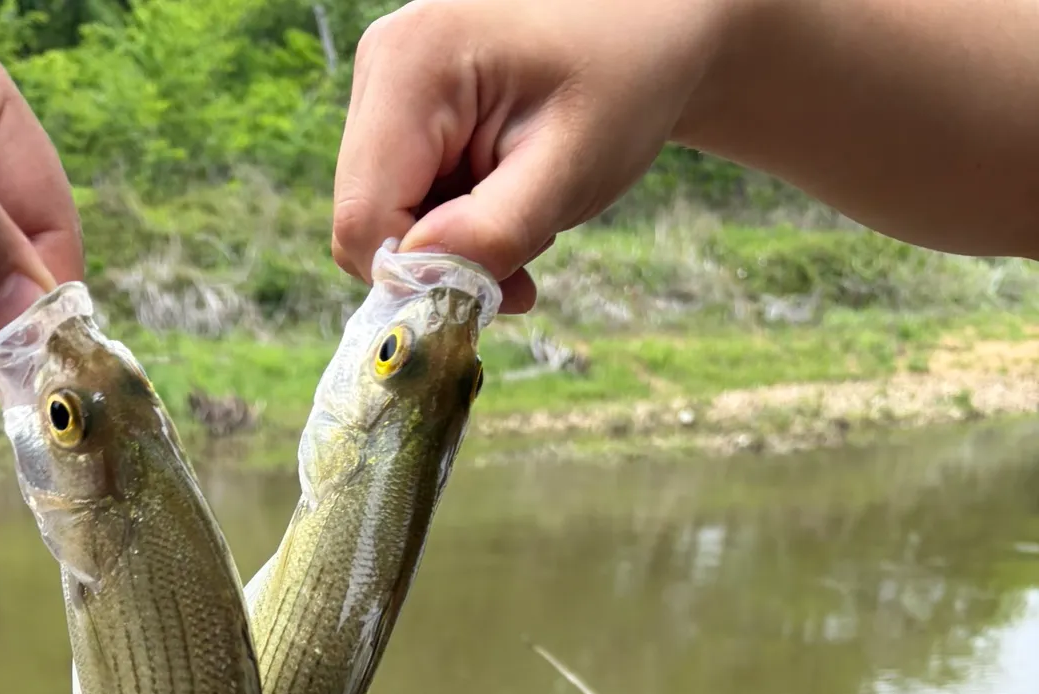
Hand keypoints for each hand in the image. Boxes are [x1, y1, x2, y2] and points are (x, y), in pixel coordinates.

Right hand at [334, 0, 1038, 309]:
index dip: (410, 284)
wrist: (699, 3)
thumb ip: (483, 236)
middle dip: (438, 266)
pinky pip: (419, 201)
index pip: (358, 223)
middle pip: (368, 223)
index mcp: (410, 68)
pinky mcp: (429, 108)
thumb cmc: (649, 63)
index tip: (485, 300)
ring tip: (536, 240)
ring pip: (392, 220)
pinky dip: (468, 228)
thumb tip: (410, 299)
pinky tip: (525, 218)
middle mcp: (389, 70)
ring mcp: (404, 87)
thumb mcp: (571, 167)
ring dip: (461, 251)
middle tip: (524, 270)